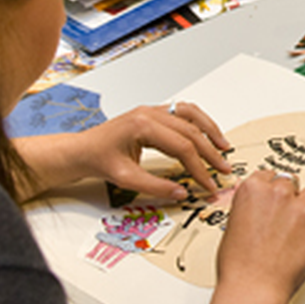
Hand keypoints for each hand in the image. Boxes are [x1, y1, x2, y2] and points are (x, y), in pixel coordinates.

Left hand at [27, 102, 233, 200]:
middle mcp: (151, 113)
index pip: (182, 147)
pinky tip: (207, 133)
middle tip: (224, 169)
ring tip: (224, 147)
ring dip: (210, 130)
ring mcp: (153, 110)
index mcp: (143, 125)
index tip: (209, 183)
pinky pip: (183, 112)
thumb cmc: (97, 161)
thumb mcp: (125, 178)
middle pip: (191, 131)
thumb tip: (182, 192)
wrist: (81, 150)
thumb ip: (155, 186)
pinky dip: (199, 122)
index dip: (199, 167)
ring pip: (191, 115)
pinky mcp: (154, 113)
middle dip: (210, 152)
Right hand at [217, 173, 304, 298]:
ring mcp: (301, 209)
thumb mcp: (232, 226)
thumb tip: (256, 208)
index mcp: (253, 189)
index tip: (274, 198)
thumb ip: (248, 208)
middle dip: (288, 197)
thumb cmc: (238, 266)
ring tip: (301, 223)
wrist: (252, 289)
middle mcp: (278, 193)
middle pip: (291, 182)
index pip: (269, 176)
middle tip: (284, 216)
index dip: (272, 189)